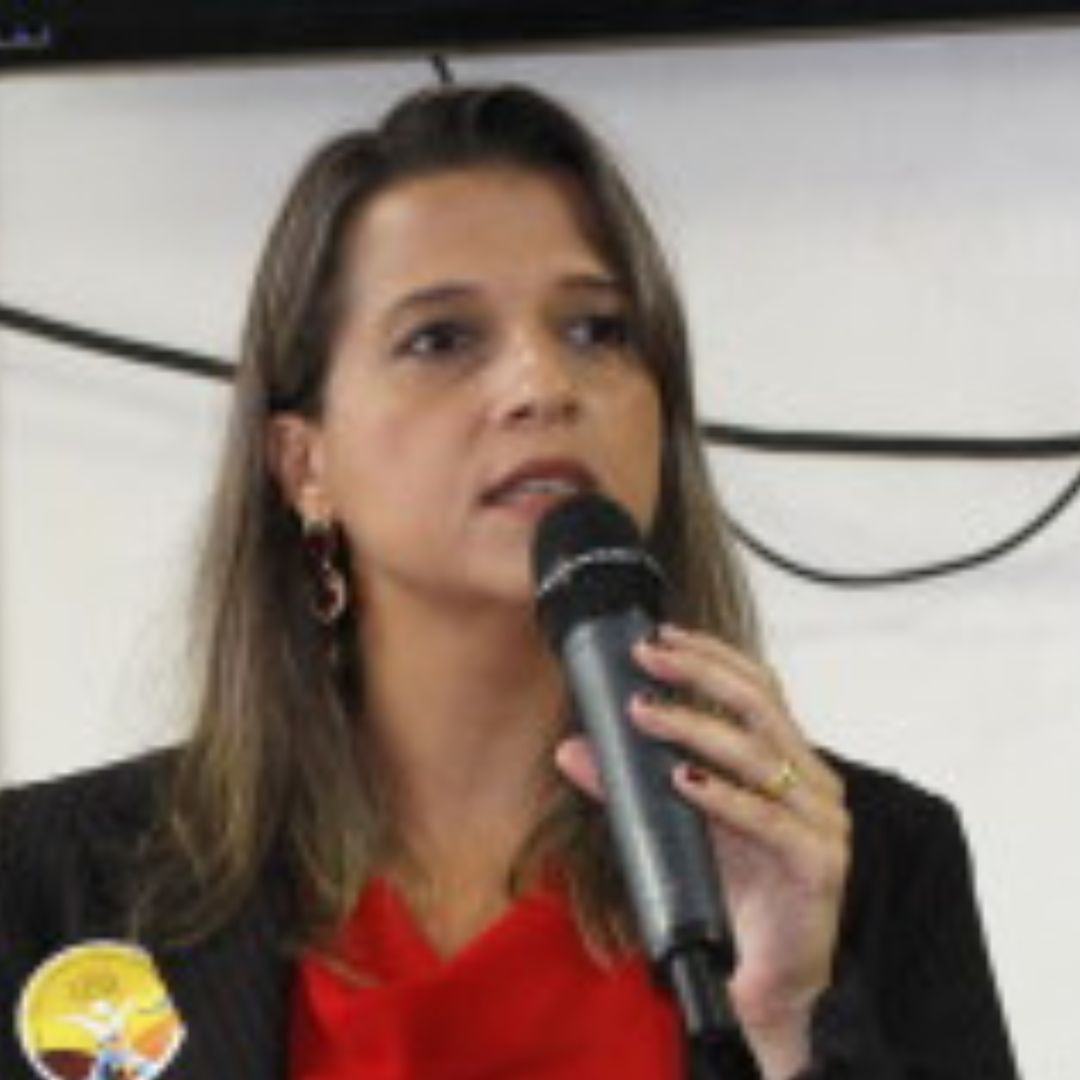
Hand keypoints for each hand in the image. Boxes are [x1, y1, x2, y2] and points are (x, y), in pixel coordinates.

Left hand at [555, 623, 849, 1077]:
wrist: (771, 975)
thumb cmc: (736, 890)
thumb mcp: (678, 825)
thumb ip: (630, 787)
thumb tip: (571, 749)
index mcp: (789, 761)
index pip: (757, 687)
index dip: (711, 654)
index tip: (658, 635)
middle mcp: (812, 781)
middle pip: (760, 703)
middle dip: (699, 671)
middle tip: (647, 655)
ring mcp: (822, 821)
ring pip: (759, 753)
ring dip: (696, 726)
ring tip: (646, 712)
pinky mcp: (818, 864)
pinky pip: (766, 819)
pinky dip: (722, 795)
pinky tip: (683, 779)